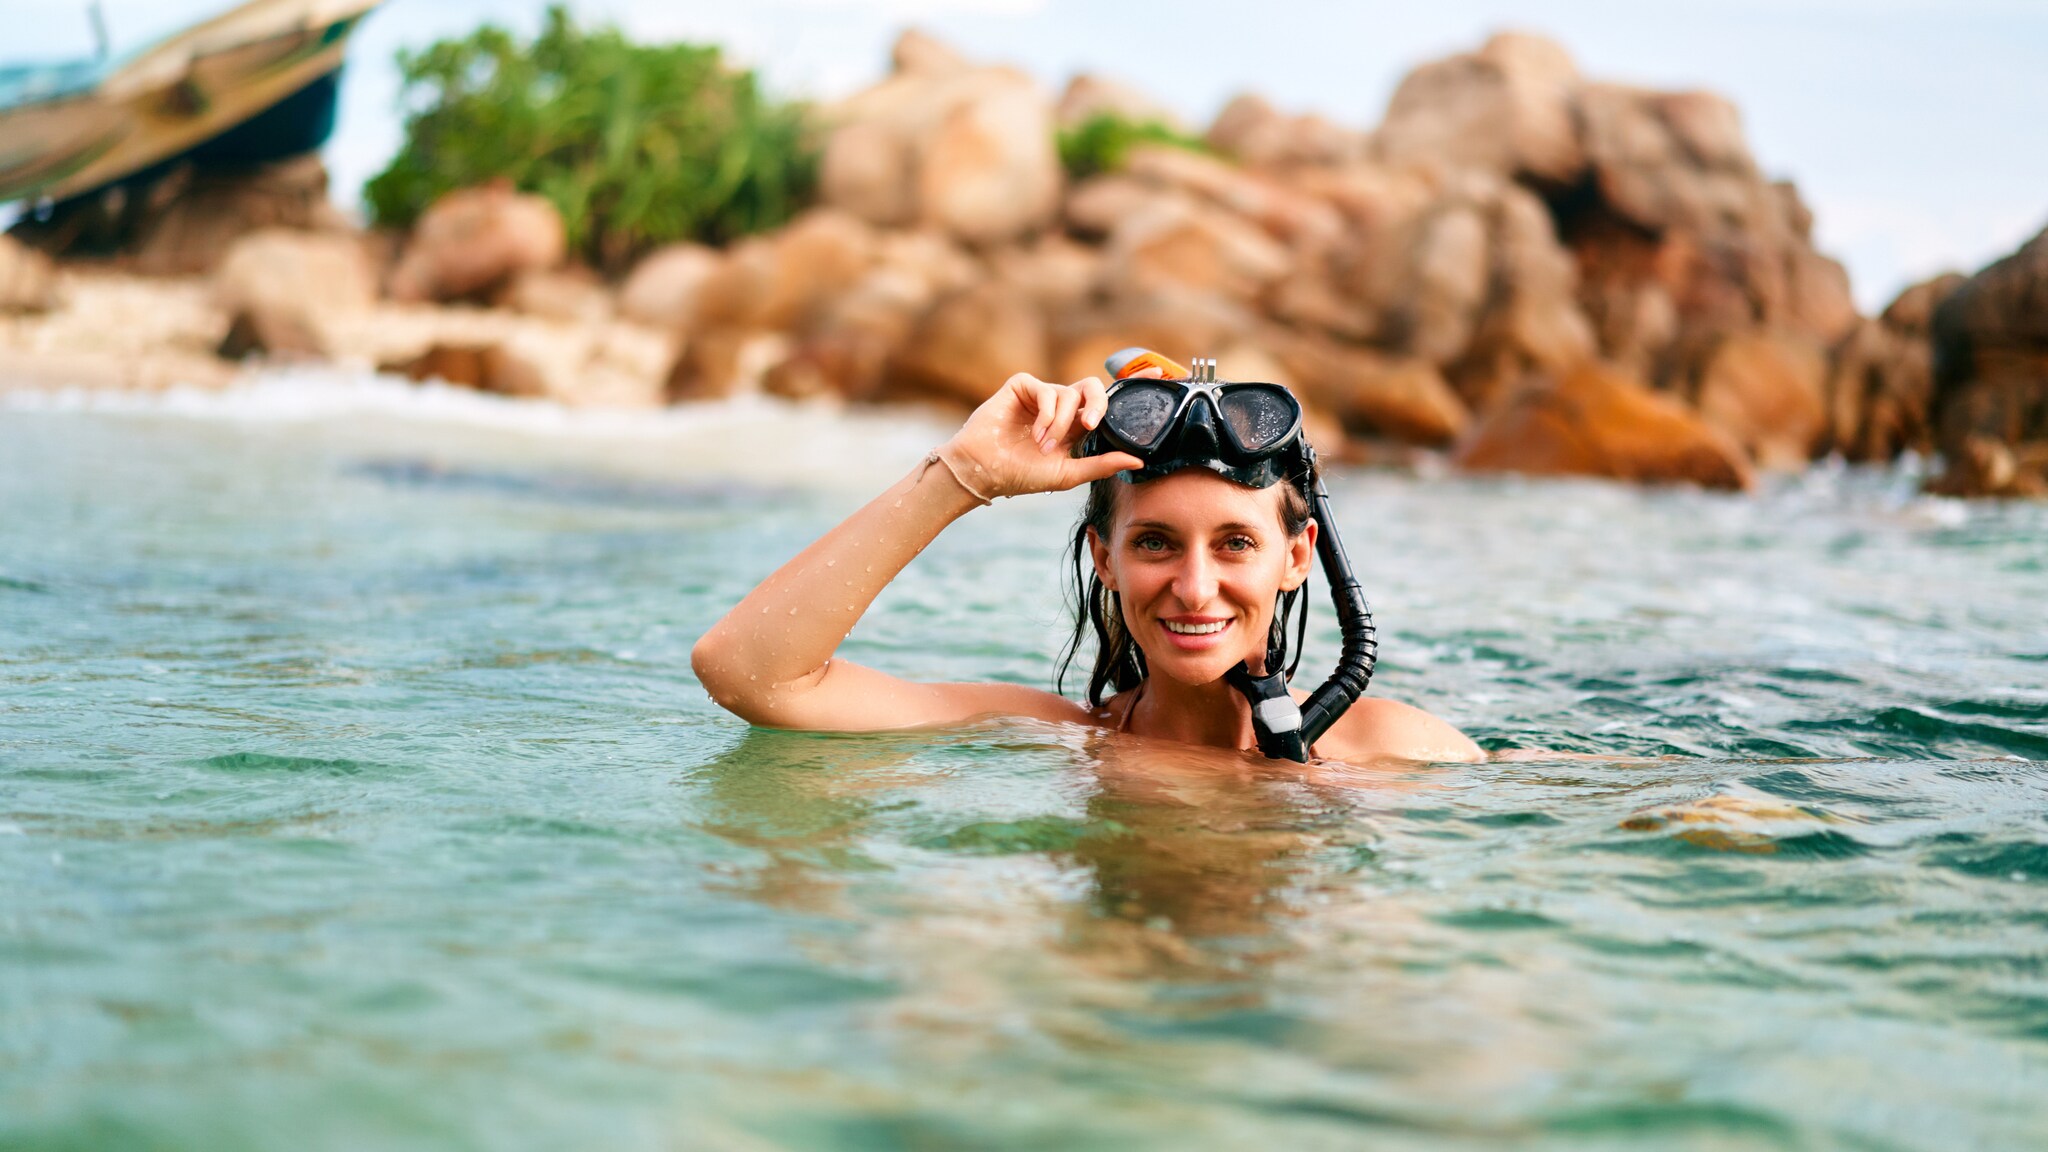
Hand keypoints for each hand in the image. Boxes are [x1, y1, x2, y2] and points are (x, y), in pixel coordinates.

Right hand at [940, 373, 1146, 497]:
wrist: (985, 470)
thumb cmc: (1022, 475)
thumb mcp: (1069, 474)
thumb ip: (1102, 465)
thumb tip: (1138, 462)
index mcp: (1076, 426)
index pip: (1107, 403)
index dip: (1131, 385)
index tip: (1158, 374)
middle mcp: (1061, 407)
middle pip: (1093, 387)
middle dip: (1098, 403)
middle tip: (1090, 425)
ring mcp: (1042, 395)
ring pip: (1069, 394)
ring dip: (1060, 424)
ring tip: (1043, 446)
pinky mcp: (1023, 386)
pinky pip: (1048, 390)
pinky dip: (1047, 414)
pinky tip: (1035, 434)